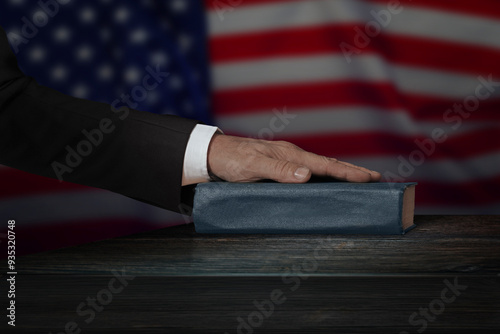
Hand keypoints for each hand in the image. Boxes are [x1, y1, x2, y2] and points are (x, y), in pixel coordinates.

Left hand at [207, 134, 380, 182]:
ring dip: (340, 174)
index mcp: (290, 155)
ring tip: (358, 180)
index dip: (349, 172)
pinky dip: (323, 177)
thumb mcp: (253, 165)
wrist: (214, 155)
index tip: (370, 176)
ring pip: (320, 169)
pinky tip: (325, 183)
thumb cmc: (232, 160)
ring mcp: (287, 161)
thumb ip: (278, 170)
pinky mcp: (280, 168)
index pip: (325, 165)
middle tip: (376, 178)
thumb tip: (307, 175)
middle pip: (328, 164)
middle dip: (352, 171)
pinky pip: (308, 173)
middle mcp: (292, 156)